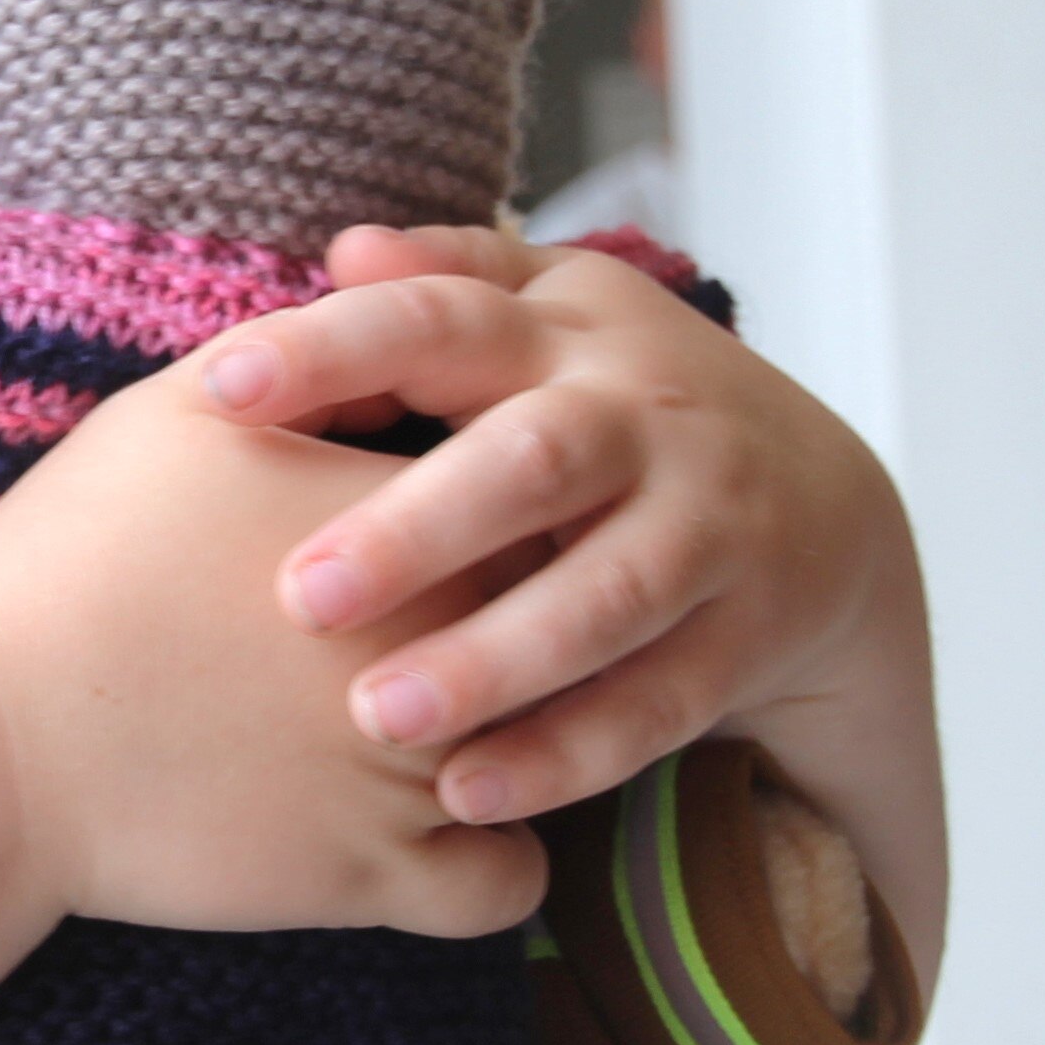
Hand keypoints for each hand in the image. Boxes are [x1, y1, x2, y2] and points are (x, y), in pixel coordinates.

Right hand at [0, 339, 548, 941]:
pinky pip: (507, 889)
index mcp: (429, 524)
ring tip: (477, 726)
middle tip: (489, 625)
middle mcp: (456, 650)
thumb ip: (318, 360)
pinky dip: (487, 868)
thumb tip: (388, 321)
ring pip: (560, 765)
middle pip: (576, 634)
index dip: (520, 511)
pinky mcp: (377, 879)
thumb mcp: (187, 411)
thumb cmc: (77, 554)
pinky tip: (439, 833)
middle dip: (548, 629)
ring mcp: (422, 775)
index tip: (482, 523)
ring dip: (530, 748)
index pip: (553, 503)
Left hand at [195, 225, 928, 831]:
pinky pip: (658, 701)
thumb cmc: (615, 401)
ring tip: (377, 715)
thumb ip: (445, 282)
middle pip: (533, 461)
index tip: (220, 393)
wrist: (825, 502)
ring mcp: (709, 525)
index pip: (443, 320)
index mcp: (568, 329)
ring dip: (491, 661)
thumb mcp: (549, 316)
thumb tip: (342, 249)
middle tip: (296, 598)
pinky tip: (470, 795)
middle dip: (415, 530)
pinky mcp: (750, 631)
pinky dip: (565, 751)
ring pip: (603, 596)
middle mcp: (646, 415)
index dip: (335, 349)